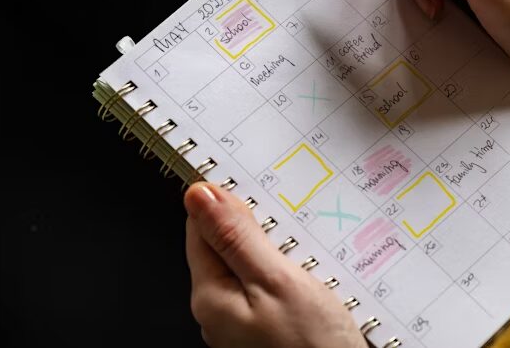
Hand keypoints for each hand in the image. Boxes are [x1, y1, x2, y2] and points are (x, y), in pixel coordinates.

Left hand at [184, 182, 366, 347]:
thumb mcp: (276, 281)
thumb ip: (236, 238)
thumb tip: (200, 196)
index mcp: (211, 295)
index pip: (201, 228)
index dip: (225, 200)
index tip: (252, 183)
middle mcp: (219, 310)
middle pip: (226, 245)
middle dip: (256, 226)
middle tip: (289, 218)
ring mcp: (243, 320)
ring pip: (251, 263)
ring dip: (276, 248)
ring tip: (306, 247)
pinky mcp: (266, 326)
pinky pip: (267, 285)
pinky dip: (287, 271)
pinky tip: (309, 272)